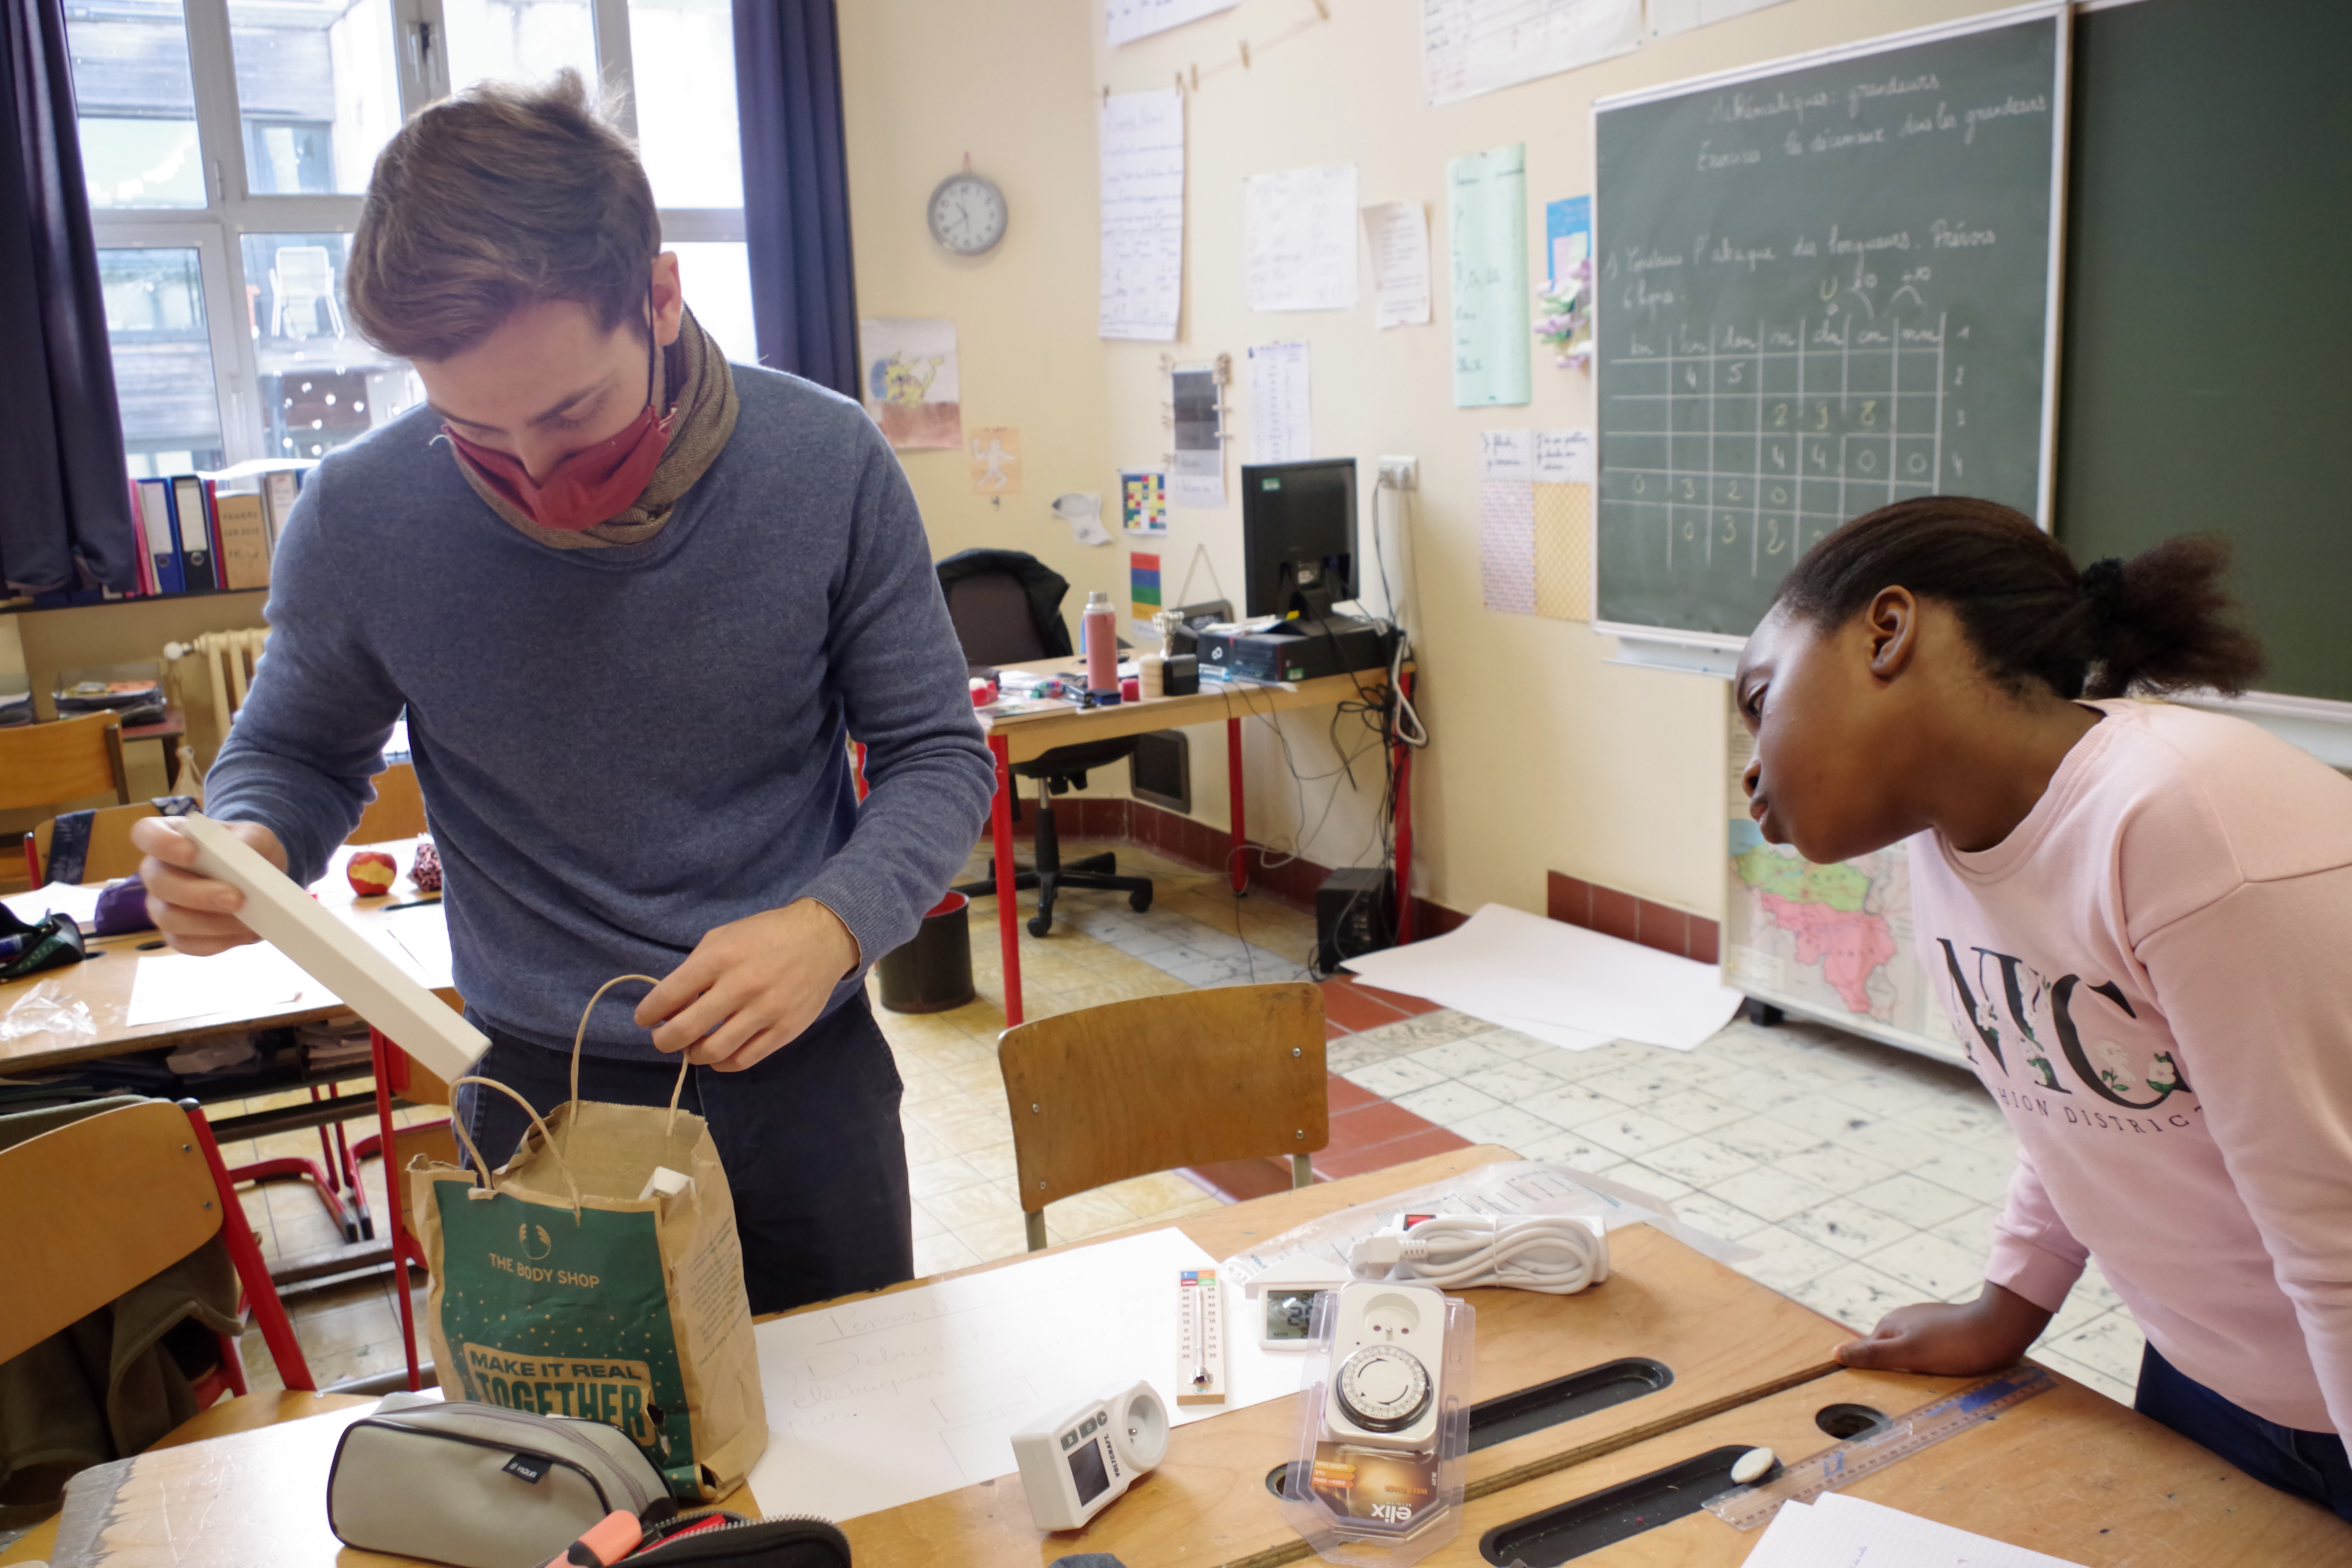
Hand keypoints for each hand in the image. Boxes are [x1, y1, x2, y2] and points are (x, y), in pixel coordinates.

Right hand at [130, 816, 288, 955]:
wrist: (261, 882)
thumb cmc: (249, 851)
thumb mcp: (256, 837)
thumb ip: (249, 840)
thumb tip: (242, 854)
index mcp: (169, 835)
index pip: (146, 833)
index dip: (161, 843)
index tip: (190, 852)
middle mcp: (157, 870)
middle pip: (159, 883)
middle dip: (198, 894)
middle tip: (237, 899)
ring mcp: (162, 904)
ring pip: (169, 918)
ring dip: (210, 923)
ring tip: (246, 921)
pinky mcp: (175, 933)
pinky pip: (185, 943)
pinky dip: (217, 941)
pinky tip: (243, 934)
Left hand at [635, 900, 861, 1072]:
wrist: (822, 938)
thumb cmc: (765, 935)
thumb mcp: (723, 936)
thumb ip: (694, 967)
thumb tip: (669, 1005)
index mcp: (721, 957)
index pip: (670, 994)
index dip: (649, 1012)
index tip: (644, 1018)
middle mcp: (742, 986)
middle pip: (687, 1030)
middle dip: (664, 1040)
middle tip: (662, 1038)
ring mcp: (766, 1011)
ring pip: (715, 1052)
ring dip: (693, 1054)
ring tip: (692, 1046)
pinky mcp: (785, 1030)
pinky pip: (744, 1060)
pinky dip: (723, 1064)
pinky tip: (718, 1055)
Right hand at [1834, 1280, 2053, 1375]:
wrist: (1999, 1329)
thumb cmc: (1953, 1344)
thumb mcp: (1907, 1354)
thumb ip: (1871, 1355)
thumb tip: (1834, 1354)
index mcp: (1889, 1324)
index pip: (1867, 1354)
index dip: (1874, 1373)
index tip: (1885, 1393)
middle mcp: (1904, 1319)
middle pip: (1890, 1353)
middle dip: (1898, 1372)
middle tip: (1914, 1392)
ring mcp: (1926, 1321)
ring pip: (1912, 1351)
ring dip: (1918, 1367)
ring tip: (1934, 1382)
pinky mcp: (1946, 1327)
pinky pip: (1932, 1348)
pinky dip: (1936, 1360)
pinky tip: (1949, 1369)